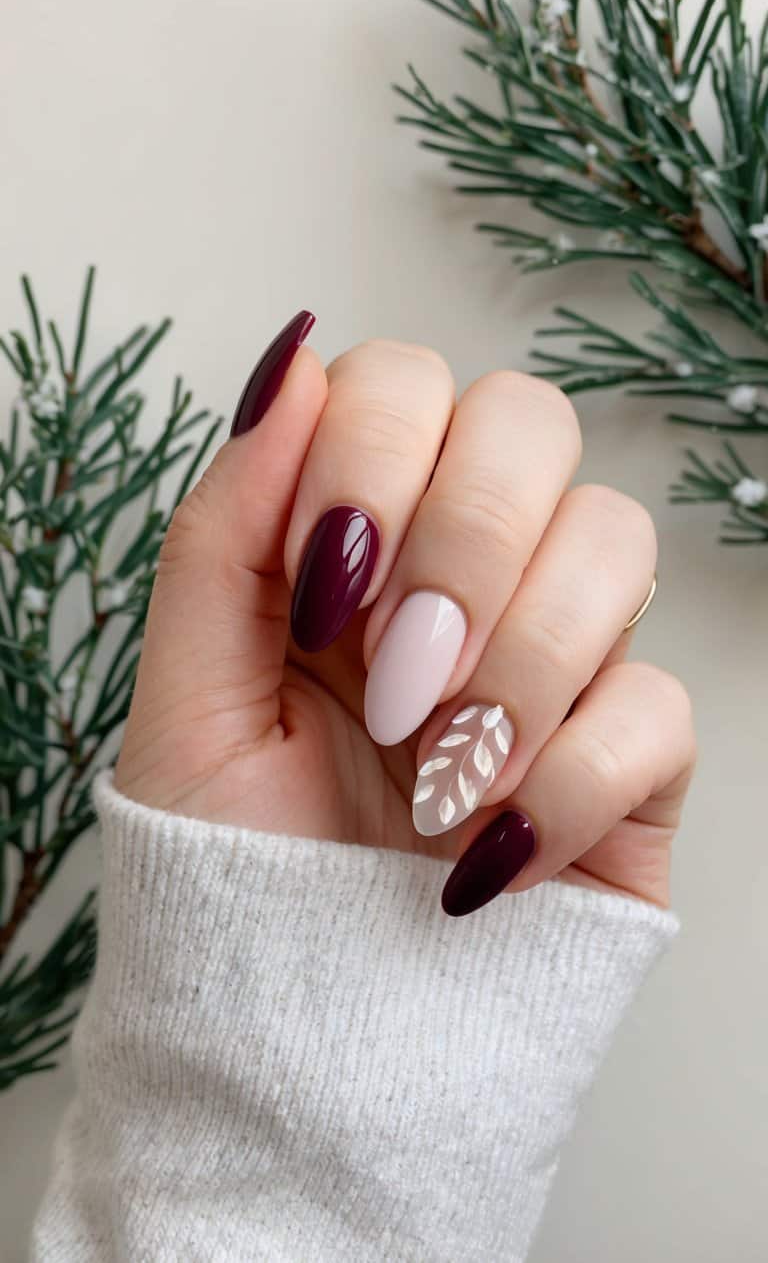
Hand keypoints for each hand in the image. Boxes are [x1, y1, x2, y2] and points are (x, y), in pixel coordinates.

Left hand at [113, 313, 694, 915]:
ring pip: (614, 540)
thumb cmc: (232, 866)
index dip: (369, 460)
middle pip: (530, 421)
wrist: (297, 1037)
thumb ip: (224, 527)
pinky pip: (658, 706)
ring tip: (432, 774)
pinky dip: (562, 782)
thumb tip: (293, 362)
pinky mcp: (628, 761)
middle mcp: (465, 574)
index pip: (407, 385)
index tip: (321, 591)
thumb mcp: (186, 695)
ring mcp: (555, 659)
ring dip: (512, 662)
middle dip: (460, 539)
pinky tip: (486, 854)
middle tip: (393, 669)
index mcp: (354, 538)